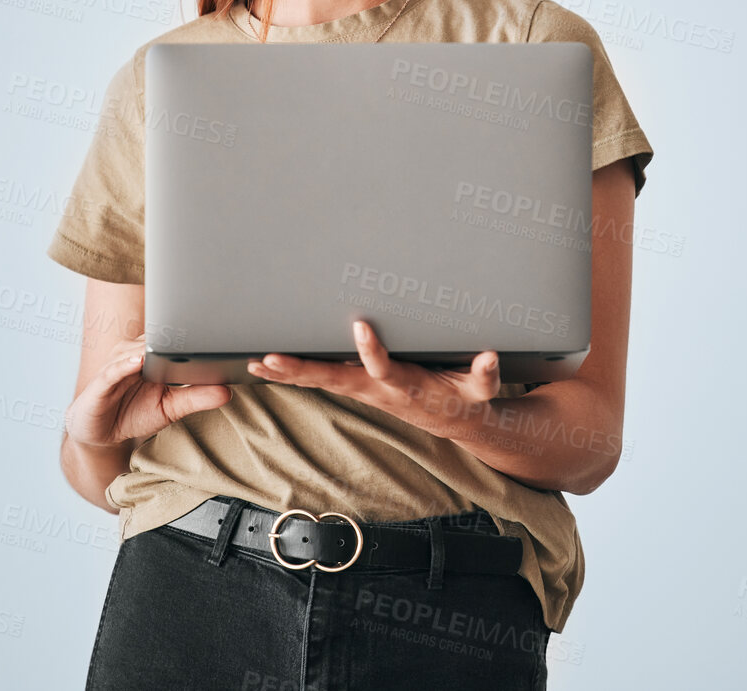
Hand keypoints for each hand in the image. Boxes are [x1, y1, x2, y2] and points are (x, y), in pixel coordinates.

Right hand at [64, 335, 232, 448]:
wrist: (98, 433)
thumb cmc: (132, 414)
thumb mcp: (170, 408)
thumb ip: (196, 397)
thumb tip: (227, 391)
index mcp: (152, 356)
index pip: (174, 339)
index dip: (193, 333)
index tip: (215, 330)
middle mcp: (134, 354)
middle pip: (157, 339)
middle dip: (175, 336)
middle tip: (198, 329)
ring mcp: (116, 365)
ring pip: (136, 350)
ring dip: (152, 347)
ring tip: (170, 345)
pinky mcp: (101, 381)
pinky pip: (114, 369)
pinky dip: (126, 364)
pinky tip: (139, 361)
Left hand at [247, 321, 500, 440]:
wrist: (453, 420)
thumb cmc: (464, 397)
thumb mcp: (481, 389)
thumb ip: (485, 375)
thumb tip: (490, 358)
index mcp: (403, 385)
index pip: (383, 367)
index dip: (372, 350)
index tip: (361, 325)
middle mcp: (375, 389)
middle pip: (333, 378)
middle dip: (302, 369)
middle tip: (271, 359)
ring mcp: (361, 389)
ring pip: (318, 380)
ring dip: (286, 373)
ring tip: (256, 362)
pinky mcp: (355, 385)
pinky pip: (318, 379)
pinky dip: (290, 374)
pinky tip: (264, 366)